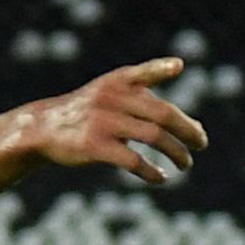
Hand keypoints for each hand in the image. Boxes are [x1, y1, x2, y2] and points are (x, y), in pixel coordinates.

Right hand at [23, 57, 210, 187]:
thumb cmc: (87, 112)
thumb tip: (193, 128)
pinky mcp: (94, 146)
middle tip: (201, 143)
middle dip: (188, 130)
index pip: (141, 73)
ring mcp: (102, 122)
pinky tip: (160, 178)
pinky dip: (151, 171)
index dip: (159, 69)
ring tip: (186, 163)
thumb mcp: (108, 94)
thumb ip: (144, 101)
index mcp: (116, 82)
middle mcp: (110, 98)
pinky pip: (133, 160)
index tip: (178, 66)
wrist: (43, 128)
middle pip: (162, 114)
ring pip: (154, 137)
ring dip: (177, 152)